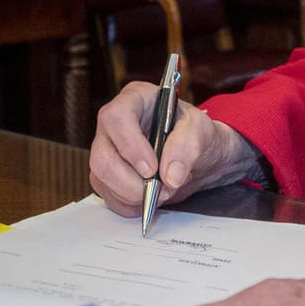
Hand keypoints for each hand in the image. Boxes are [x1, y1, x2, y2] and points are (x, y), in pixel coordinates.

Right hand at [88, 82, 262, 215]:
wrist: (197, 156)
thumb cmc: (196, 134)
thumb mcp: (202, 131)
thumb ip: (188, 147)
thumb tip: (170, 176)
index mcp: (135, 100)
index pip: (116, 118)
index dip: (130, 146)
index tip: (152, 169)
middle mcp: (113, 124)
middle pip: (102, 156)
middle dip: (131, 182)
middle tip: (160, 190)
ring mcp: (106, 150)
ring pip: (101, 179)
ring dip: (134, 195)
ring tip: (163, 191)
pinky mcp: (106, 174)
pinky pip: (108, 196)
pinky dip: (131, 205)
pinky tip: (150, 197)